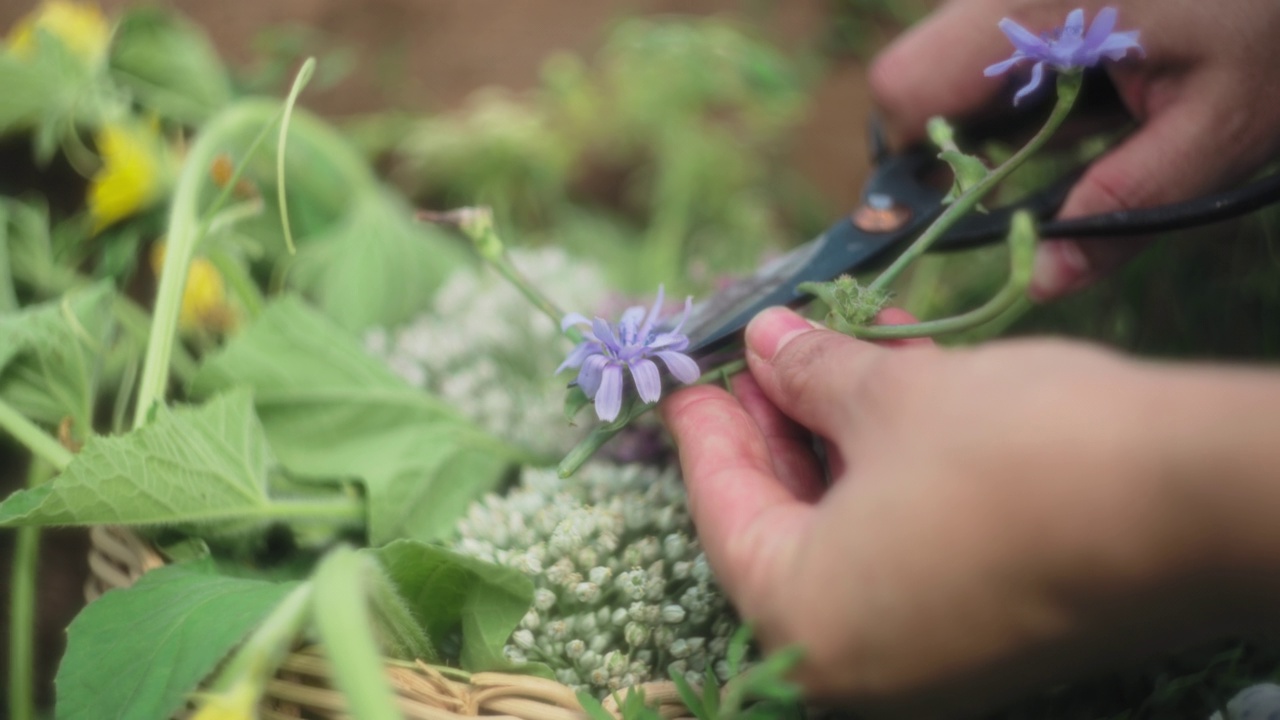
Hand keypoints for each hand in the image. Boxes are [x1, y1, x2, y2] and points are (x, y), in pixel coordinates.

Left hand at [661, 307, 1279, 716]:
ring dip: (839, 440)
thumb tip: (766, 345)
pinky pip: (902, 552)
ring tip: (835, 354)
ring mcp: (925, 663)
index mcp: (803, 624)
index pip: (721, 513)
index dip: (703, 429)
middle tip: (765, 355)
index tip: (689, 373)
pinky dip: (888, 478)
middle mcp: (854, 668)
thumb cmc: (1015, 451)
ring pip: (847, 535)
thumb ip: (811, 375)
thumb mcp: (894, 394)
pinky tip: (898, 398)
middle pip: (782, 528)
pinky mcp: (986, 640)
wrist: (1198, 504)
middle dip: (774, 429)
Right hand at [869, 0, 1279, 298]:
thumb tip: (1039, 283)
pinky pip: (997, 32)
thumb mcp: (1217, 131)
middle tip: (1046, 158)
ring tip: (1095, 106)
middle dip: (967, 131)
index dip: (917, 155)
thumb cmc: (1278, 27)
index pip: (905, 88)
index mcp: (1034, 8)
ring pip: (958, 52)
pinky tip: (1100, 73)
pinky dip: (1031, 69)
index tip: (967, 198)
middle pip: (921, 71)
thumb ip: (1122, 209)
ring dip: (1004, 101)